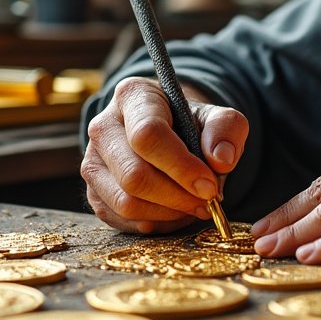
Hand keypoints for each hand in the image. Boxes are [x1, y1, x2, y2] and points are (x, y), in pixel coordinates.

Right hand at [82, 77, 247, 232]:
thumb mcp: (218, 118)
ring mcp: (92, 161)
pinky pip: (121, 219)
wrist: (171, 136)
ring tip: (193, 205)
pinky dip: (154, 223)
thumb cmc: (193, 125)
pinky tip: (174, 211)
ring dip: (168, 212)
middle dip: (177, 196)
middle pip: (134, 174)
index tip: (209, 185)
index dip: (181, 166)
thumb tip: (221, 160)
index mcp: (133, 96)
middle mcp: (103, 127)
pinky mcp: (93, 192)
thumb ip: (227, 130)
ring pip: (125, 202)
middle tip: (207, 201)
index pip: (147, 135)